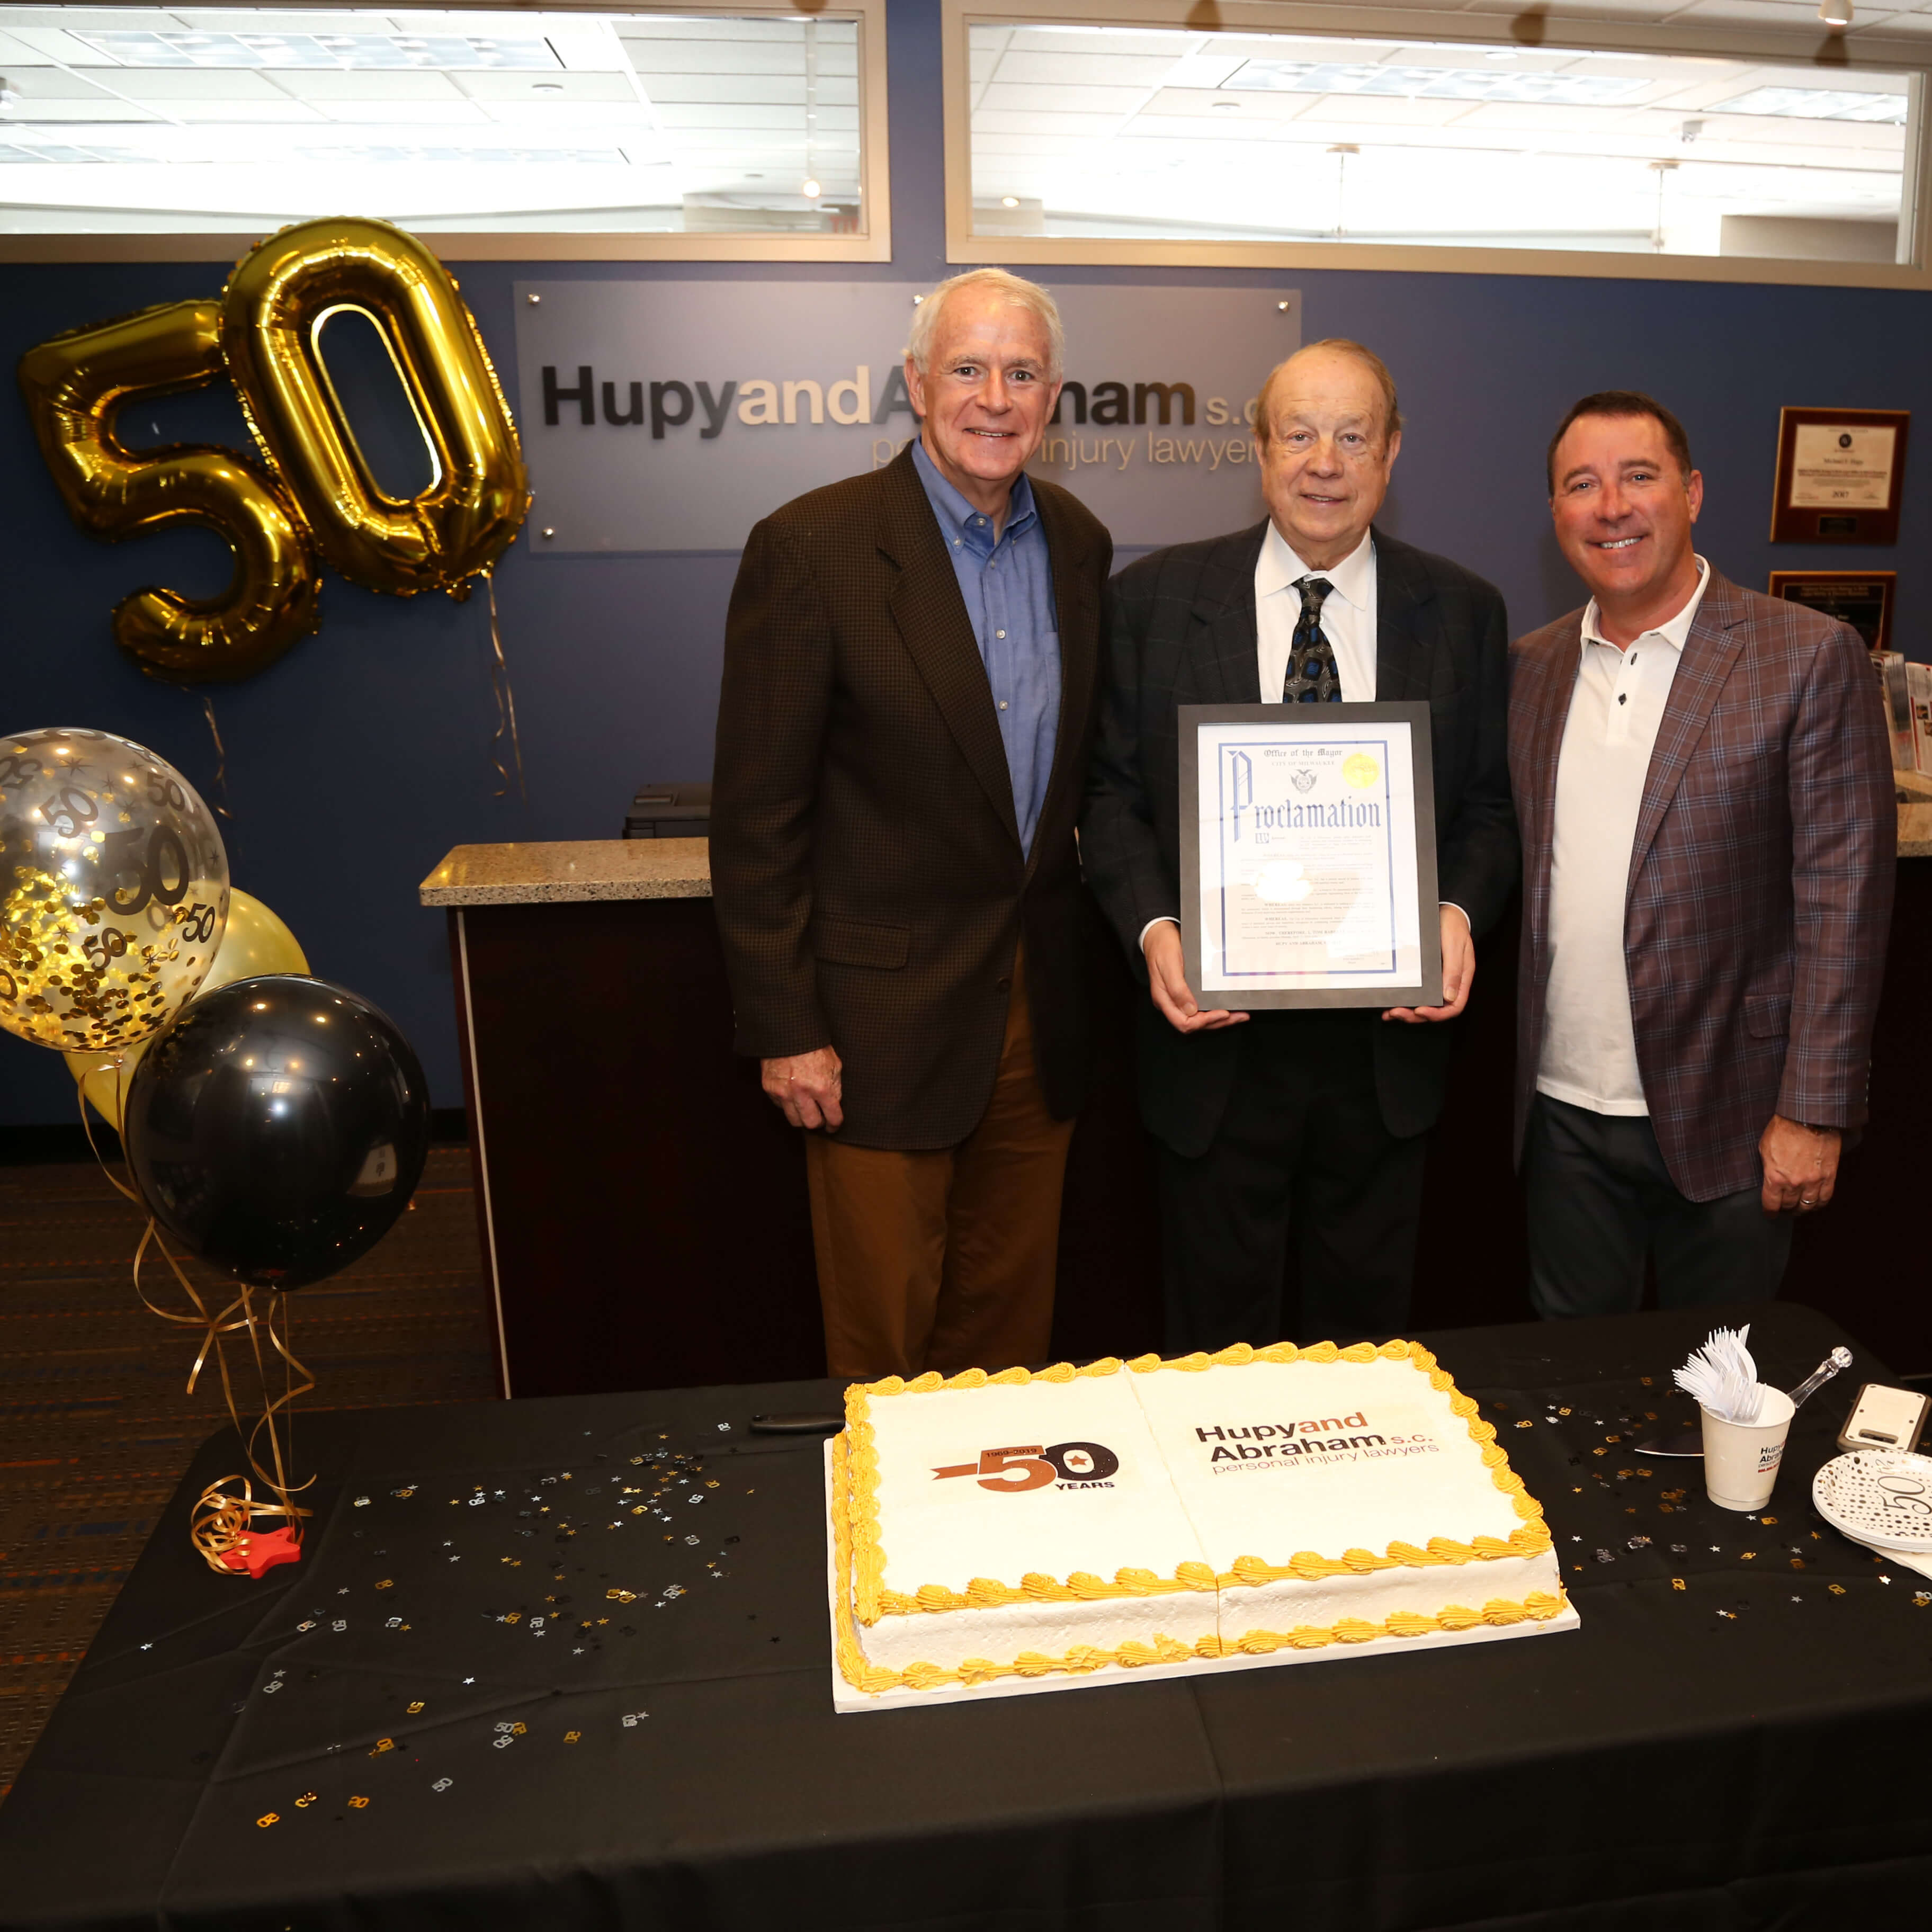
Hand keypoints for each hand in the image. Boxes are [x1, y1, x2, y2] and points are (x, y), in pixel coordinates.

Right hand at [762, 1045, 843, 1130]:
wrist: (788, 1031)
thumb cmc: (814, 1045)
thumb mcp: (834, 1063)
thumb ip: (836, 1086)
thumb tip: (835, 1104)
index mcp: (821, 1087)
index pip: (832, 1116)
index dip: (835, 1124)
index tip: (834, 1125)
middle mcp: (801, 1093)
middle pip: (811, 1123)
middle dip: (818, 1122)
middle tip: (820, 1117)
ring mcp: (783, 1092)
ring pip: (794, 1120)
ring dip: (802, 1117)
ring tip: (806, 1109)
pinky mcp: (770, 1089)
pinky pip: (780, 1107)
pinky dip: (788, 1105)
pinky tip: (793, 1096)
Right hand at [1143, 921, 1247, 1033]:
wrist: (1159, 934)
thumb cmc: (1162, 946)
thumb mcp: (1169, 965)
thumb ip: (1177, 989)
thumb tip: (1190, 1010)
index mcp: (1164, 999)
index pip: (1184, 1022)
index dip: (1204, 1021)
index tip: (1223, 1013)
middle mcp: (1172, 1002)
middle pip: (1195, 1023)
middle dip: (1218, 1022)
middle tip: (1239, 1016)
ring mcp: (1179, 997)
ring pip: (1200, 1016)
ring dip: (1219, 1018)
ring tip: (1239, 1014)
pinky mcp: (1187, 991)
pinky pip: (1201, 1005)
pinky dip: (1215, 1007)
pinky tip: (1227, 1004)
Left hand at [1384, 905, 1473, 1023]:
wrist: (1447, 911)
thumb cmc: (1454, 926)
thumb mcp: (1455, 946)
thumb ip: (1453, 970)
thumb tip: (1449, 996)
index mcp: (1460, 979)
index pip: (1453, 1006)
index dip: (1437, 1014)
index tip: (1420, 1010)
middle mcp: (1448, 983)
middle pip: (1435, 1009)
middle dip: (1416, 1015)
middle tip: (1397, 1012)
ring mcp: (1436, 980)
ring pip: (1423, 1003)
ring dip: (1407, 1011)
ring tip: (1390, 1012)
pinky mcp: (1424, 975)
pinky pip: (1416, 992)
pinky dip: (1403, 1000)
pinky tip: (1390, 1003)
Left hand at [1759, 1113, 1840, 1214]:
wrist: (1808, 1118)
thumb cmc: (1784, 1129)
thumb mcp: (1764, 1148)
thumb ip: (1767, 1167)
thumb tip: (1769, 1177)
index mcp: (1775, 1177)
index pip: (1771, 1203)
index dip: (1770, 1211)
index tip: (1770, 1213)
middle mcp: (1794, 1183)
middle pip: (1789, 1206)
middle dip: (1785, 1210)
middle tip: (1784, 1210)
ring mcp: (1813, 1181)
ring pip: (1807, 1205)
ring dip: (1802, 1209)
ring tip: (1798, 1209)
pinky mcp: (1829, 1176)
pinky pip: (1825, 1198)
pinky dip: (1819, 1204)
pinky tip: (1815, 1204)